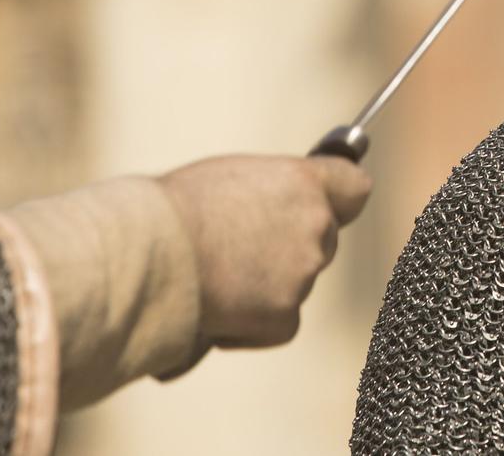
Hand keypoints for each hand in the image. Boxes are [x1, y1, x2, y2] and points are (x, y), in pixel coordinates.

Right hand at [156, 155, 372, 348]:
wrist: (149, 253)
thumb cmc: (176, 209)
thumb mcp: (233, 178)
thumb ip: (272, 192)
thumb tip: (279, 206)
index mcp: (304, 182)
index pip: (355, 188)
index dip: (340, 198)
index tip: (329, 205)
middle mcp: (315, 226)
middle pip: (323, 239)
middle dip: (292, 245)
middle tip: (244, 249)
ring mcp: (303, 274)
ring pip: (298, 281)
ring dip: (269, 284)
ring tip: (217, 275)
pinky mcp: (284, 317)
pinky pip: (282, 324)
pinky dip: (254, 324)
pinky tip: (219, 309)